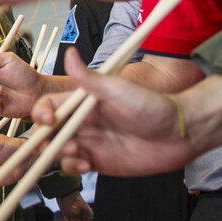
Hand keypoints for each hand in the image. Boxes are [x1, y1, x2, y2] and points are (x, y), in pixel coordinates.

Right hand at [36, 48, 191, 175]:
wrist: (180, 133)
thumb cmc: (151, 106)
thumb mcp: (117, 89)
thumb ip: (89, 78)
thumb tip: (69, 53)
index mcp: (81, 103)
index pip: (48, 106)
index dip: (41, 114)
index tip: (50, 121)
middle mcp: (80, 123)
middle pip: (47, 132)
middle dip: (45, 140)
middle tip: (58, 144)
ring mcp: (88, 143)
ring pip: (57, 151)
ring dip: (59, 155)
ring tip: (78, 154)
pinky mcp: (98, 162)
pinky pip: (74, 167)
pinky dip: (73, 167)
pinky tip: (87, 165)